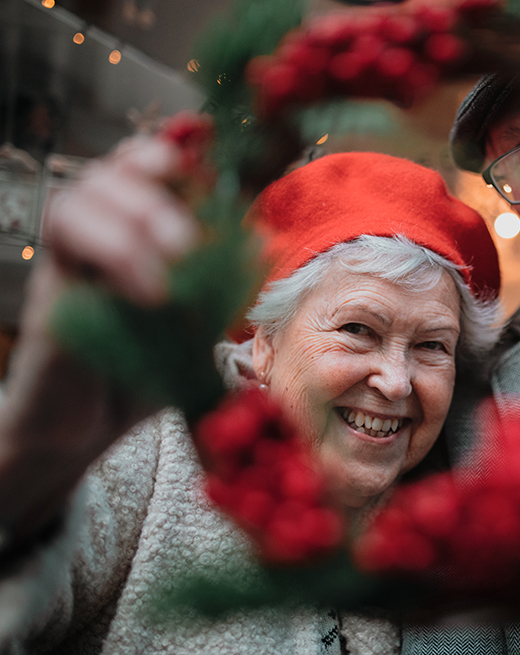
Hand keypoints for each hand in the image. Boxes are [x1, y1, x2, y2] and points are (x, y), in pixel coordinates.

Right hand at [0, 135, 199, 538]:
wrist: (83, 429)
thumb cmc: (143, 369)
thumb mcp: (196, 321)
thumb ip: (220, 282)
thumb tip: (262, 241)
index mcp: (133, 231)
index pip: (147, 165)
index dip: (177, 151)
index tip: (214, 164)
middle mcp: (95, 235)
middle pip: (110, 169)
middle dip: (156, 182)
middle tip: (193, 235)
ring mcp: (66, 262)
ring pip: (76, 200)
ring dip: (133, 219)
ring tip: (177, 259)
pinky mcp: (48, 294)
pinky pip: (64, 250)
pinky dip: (112, 257)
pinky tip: (151, 293)